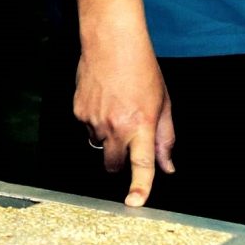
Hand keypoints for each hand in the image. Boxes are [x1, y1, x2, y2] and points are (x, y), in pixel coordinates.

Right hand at [73, 21, 172, 206]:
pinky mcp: (78, 112)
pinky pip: (86, 127)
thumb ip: (165, 138)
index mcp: (142, 123)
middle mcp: (116, 125)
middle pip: (113, 164)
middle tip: (127, 139)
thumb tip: (167, 166)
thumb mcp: (163, 102)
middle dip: (120, 161)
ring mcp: (94, 120)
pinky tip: (102, 99)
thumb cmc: (141, 68)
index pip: (142, 164)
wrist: (111, 41)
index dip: (140, 187)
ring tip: (115, 107)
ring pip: (98, 145)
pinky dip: (94, 120)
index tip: (135, 203)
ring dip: (107, 136)